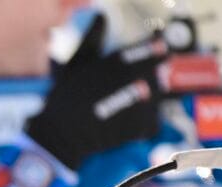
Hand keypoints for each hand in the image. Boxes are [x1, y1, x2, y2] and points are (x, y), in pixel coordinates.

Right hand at [25, 13, 167, 170]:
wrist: (62, 135)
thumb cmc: (64, 98)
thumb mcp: (74, 63)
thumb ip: (92, 39)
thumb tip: (100, 16)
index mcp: (120, 61)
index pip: (152, 49)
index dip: (156, 48)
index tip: (159, 48)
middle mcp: (135, 79)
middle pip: (158, 73)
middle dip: (151, 76)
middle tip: (134, 86)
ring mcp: (142, 103)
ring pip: (157, 97)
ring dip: (149, 99)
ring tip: (128, 105)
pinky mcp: (143, 126)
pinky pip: (152, 122)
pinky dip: (143, 123)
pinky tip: (125, 123)